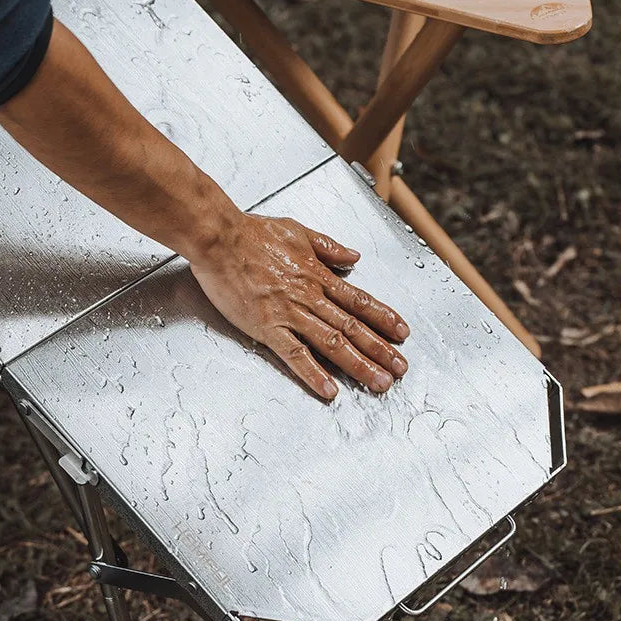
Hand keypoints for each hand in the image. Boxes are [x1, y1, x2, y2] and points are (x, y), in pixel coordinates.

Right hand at [189, 213, 409, 399]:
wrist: (219, 238)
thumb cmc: (251, 233)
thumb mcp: (297, 230)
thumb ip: (327, 246)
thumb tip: (353, 256)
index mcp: (316, 275)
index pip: (358, 300)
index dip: (383, 317)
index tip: (401, 332)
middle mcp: (309, 297)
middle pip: (352, 326)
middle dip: (380, 349)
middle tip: (400, 368)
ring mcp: (290, 313)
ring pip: (332, 342)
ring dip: (358, 364)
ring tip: (378, 382)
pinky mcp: (267, 327)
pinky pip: (295, 354)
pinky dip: (313, 373)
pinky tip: (329, 390)